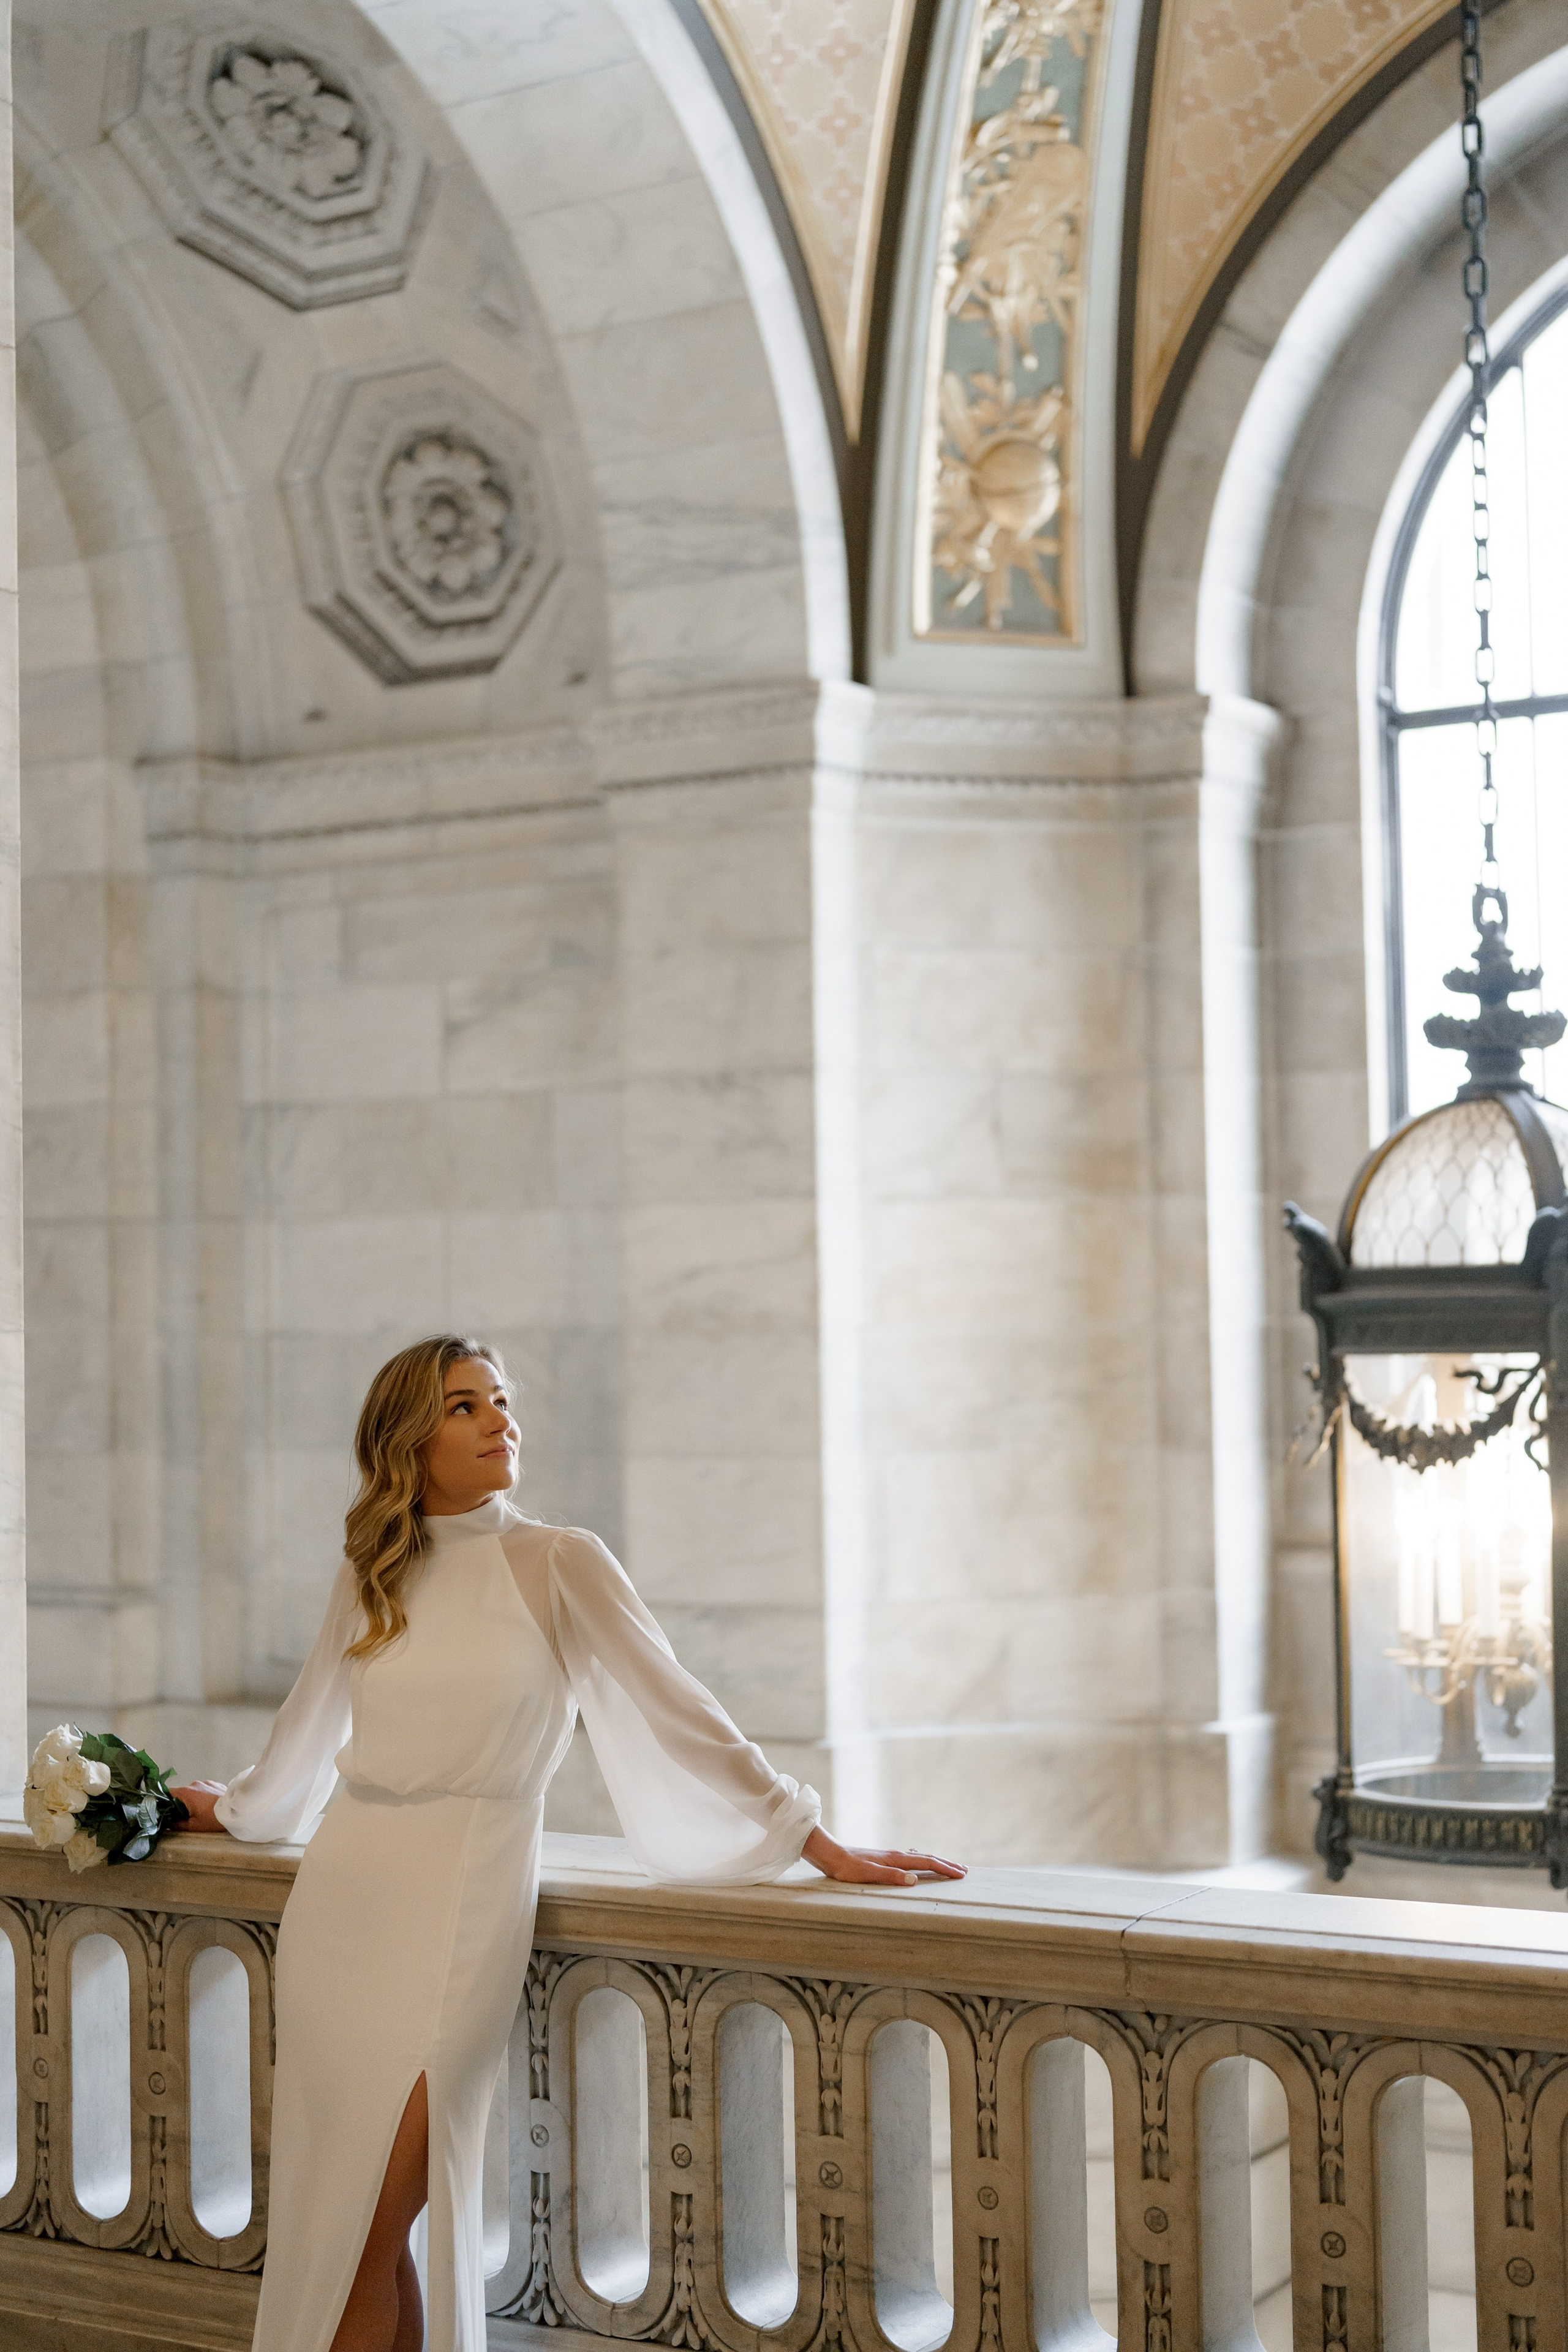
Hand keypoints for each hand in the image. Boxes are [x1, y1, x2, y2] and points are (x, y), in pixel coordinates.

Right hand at [169, 1781, 229, 1834]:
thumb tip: (168, 1823)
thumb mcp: (192, 1825)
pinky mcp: (216, 1783)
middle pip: (181, 1793)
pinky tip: (209, 1806)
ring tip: (199, 1811)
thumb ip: (177, 1824)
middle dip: (180, 1803)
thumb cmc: (212, 1819)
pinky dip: (203, 1796)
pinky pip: (205, 1790)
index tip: (165, 1810)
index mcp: (186, 1792)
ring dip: (193, 1799)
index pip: (168, 1792)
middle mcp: (195, 1783)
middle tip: (183, 1815)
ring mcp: (207, 1782)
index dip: (165, 1801)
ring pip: (194, 1791)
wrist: (236, 1812)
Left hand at [802, 1827, 965, 1886]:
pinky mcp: (881, 1859)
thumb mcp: (867, 1875)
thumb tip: (914, 1879)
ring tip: (947, 1866)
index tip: (961, 1874)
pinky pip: (909, 1860)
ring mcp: (889, 1856)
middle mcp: (895, 1855)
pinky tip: (916, 1863)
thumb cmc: (845, 1867)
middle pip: (926, 1858)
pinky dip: (920, 1862)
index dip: (945, 1868)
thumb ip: (890, 1876)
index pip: (926, 1862)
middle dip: (945, 1864)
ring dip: (935, 1862)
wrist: (829, 1853)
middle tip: (964, 1871)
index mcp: (895, 1859)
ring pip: (918, 1858)